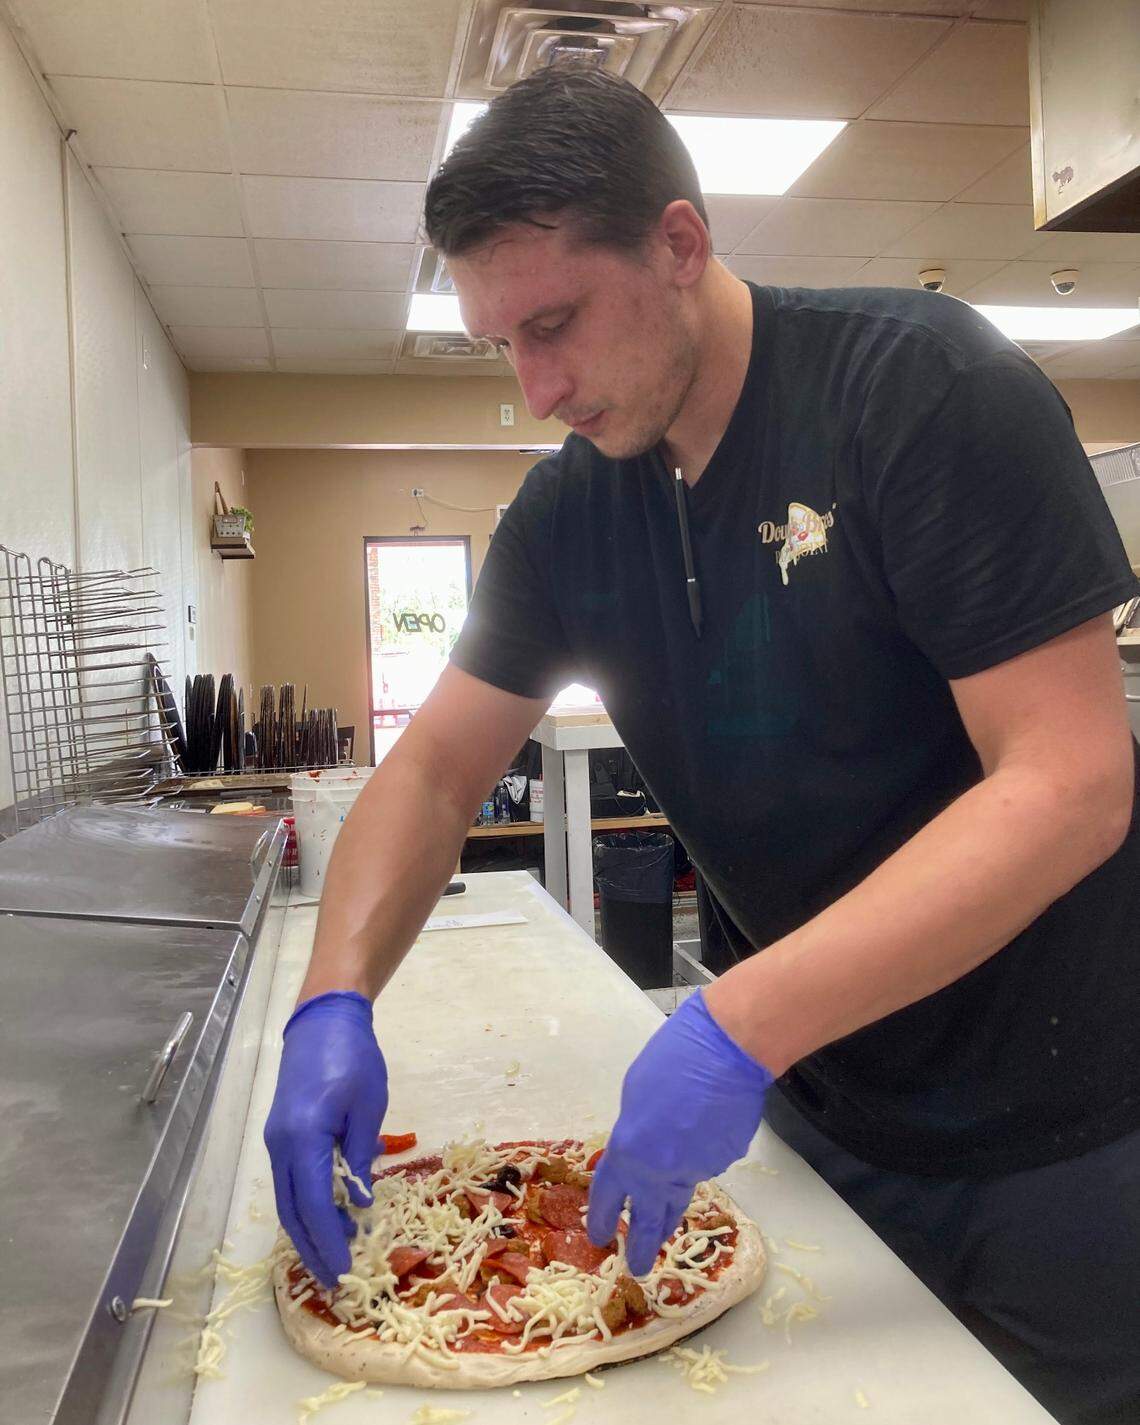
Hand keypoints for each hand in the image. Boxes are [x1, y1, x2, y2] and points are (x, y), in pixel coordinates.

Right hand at [264, 991, 387, 1286]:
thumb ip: (360, 1156)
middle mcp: (280, 1145)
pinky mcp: (281, 1134)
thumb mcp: (368, 1106)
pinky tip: (328, 1215)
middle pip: (292, 1210)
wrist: (324, 1020)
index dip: (328, 1241)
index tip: (344, 1270)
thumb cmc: (353, 1058)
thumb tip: (358, 1204)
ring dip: (307, 1229)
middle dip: (312, 1247)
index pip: (313, 1204)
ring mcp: (276, 1140)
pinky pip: (290, 1181)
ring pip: (287, 1199)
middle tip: (336, 1278)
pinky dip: (305, 1204)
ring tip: (335, 1252)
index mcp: (303, 1138)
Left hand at [587, 990, 772, 1275]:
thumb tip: (646, 1150)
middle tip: (638, 1267)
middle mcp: (663, 1171)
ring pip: (684, 1184)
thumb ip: (634, 1133)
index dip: (604, 1218)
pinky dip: (704, 1148)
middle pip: (651, 1218)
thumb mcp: (634, 1095)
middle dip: (643, 1245)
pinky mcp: (727, 1159)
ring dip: (676, 1189)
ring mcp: (699, 1168)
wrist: (726, 1050)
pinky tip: (709, 1122)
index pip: (611, 1196)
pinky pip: (709, 1159)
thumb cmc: (672, 1060)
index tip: (600, 1238)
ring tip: (674, 1192)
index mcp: (630, 1153)